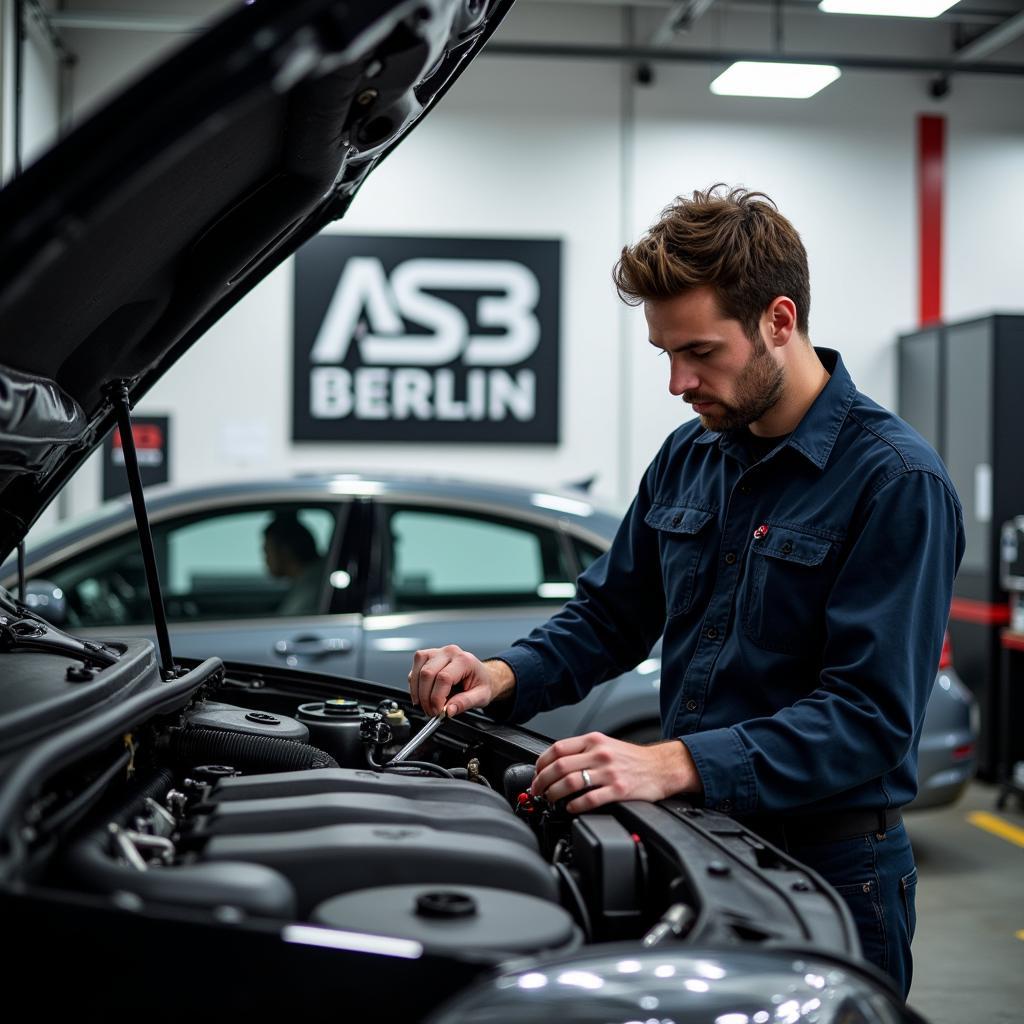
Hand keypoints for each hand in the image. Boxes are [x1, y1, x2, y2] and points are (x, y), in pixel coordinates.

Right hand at [408, 646, 514, 716]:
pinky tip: (422, 695)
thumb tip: (448, 711)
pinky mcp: (428, 657)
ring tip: (426, 705)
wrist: (482, 675)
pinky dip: (414, 686)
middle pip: (427, 673)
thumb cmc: (481, 682)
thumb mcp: (481, 696)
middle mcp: (449, 653)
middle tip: (432, 712)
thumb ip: (465, 703)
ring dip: (417, 692)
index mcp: (464, 660)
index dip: (437, 698)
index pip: (444, 678)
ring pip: (418, 671)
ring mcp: (437, 653)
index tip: (438, 711)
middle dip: (426, 698)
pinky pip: (414, 670)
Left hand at [531, 732, 702, 812]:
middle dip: (542, 781)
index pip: (558, 749)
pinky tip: (570, 807)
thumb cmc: (633, 759)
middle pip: (559, 766)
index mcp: (594, 741)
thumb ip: (583, 750)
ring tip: (550, 800)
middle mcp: (600, 754)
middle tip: (538, 791)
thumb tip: (556, 763)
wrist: (662, 767)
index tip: (536, 773)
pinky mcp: (619, 790)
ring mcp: (609, 772)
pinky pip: (590, 799)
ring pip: (570, 782)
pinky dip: (575, 805)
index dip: (541, 763)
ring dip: (554, 794)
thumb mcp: (606, 744)